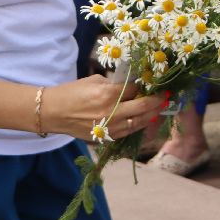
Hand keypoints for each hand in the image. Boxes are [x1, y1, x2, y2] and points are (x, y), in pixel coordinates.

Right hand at [41, 76, 164, 141]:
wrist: (53, 112)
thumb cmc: (72, 92)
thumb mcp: (94, 81)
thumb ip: (114, 83)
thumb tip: (132, 84)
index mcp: (108, 94)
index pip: (135, 89)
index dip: (146, 86)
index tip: (153, 83)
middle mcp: (111, 112)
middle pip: (143, 106)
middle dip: (157, 101)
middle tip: (166, 96)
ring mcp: (109, 127)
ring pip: (139, 122)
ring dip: (152, 115)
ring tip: (159, 109)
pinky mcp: (105, 137)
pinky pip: (128, 132)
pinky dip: (138, 126)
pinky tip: (145, 120)